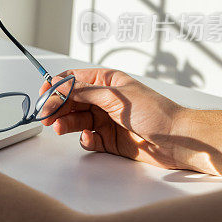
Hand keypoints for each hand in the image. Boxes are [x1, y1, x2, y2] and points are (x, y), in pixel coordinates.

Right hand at [41, 68, 188, 169]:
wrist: (177, 141)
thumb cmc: (156, 113)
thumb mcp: (116, 96)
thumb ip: (85, 92)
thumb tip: (60, 88)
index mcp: (107, 82)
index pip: (73, 80)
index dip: (55, 86)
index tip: (44, 95)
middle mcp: (104, 100)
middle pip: (70, 101)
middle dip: (56, 108)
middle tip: (45, 117)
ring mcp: (105, 120)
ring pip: (75, 120)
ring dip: (65, 124)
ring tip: (59, 128)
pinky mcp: (109, 140)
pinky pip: (87, 138)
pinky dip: (84, 139)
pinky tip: (89, 138)